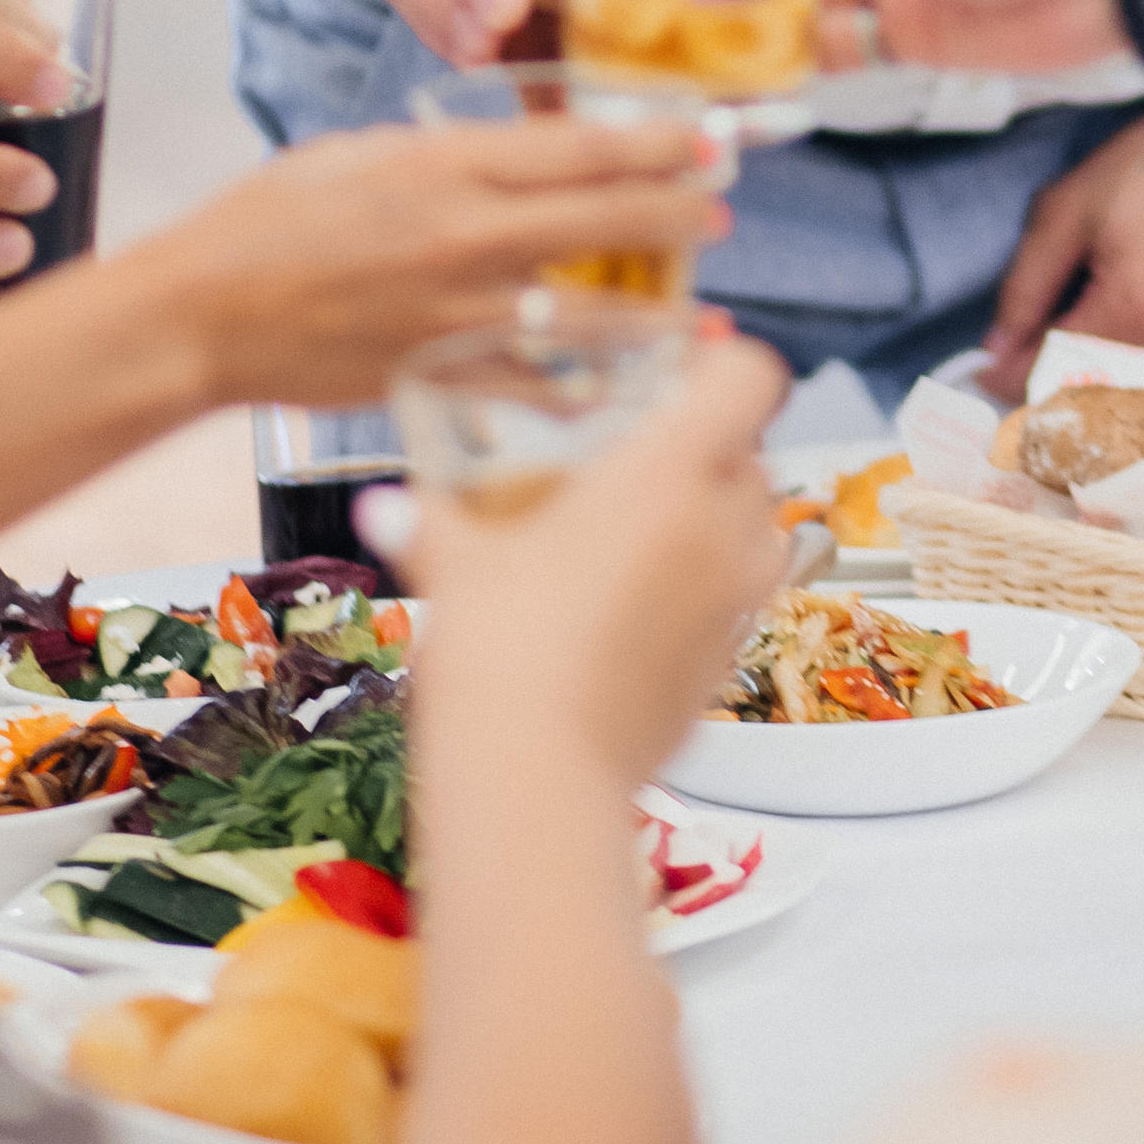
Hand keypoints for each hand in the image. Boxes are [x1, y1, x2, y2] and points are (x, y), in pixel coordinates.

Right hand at [140, 117, 733, 407]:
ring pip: (587, 313)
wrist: (201, 312)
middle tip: (719, 213)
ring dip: (657, 314)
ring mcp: (457, 311)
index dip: (656, 144)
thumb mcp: (364, 152)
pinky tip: (634, 396)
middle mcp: (465, 235)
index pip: (580, 147)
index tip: (706, 141)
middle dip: (675, 216)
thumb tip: (517, 151)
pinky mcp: (437, 374)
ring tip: (708, 315)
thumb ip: (449, 153)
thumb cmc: (270, 219)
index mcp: (448, 165)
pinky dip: (588, 394)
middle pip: (603, 220)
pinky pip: (533, 390)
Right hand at [410, 336, 790, 788]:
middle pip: (755, 454)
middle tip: (647, 463)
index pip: (751, 378)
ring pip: (763, 530)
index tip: (687, 378)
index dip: (728, 366)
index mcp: (668, 474)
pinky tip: (646, 613)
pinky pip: (744, 604)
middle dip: (714, 450)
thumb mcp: (457, 568)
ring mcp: (738, 600)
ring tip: (654, 536)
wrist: (536, 777)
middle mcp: (722, 527)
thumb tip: (380, 506)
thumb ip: (429, 524)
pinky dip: (714, 594)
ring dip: (726, 521)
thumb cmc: (499, 651)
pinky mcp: (733, 664)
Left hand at [982, 73, 1143, 397]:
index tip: (988, 371)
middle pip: (1099, 398)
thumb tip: (999, 346)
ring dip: (1109, 383)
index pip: (1051, 374)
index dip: (1009, 377)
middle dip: (1057, 384)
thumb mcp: (1068, 209)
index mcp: (1132, 308)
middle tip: (1036, 356)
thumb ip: (1026, 285)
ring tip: (1090, 348)